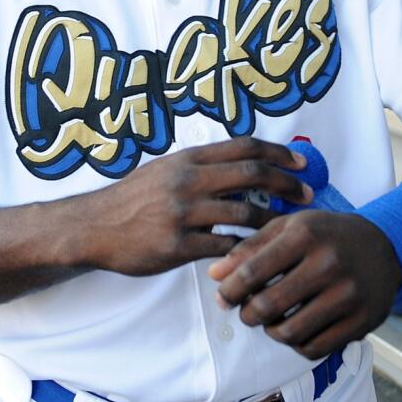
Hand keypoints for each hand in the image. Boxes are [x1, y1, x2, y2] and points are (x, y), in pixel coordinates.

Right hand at [80, 137, 312, 278]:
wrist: (93, 227)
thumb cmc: (130, 200)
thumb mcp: (163, 170)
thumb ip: (198, 167)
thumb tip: (238, 164)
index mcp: (186, 160)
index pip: (243, 147)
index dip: (278, 153)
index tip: (301, 163)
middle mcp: (187, 181)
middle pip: (252, 174)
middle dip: (287, 184)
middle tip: (307, 195)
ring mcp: (183, 214)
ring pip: (245, 214)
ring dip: (273, 222)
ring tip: (288, 229)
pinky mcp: (178, 246)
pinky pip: (225, 248)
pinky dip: (245, 251)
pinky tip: (256, 254)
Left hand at [209, 211, 401, 358]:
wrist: (383, 245)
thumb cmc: (325, 235)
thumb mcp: (287, 228)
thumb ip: (249, 248)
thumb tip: (215, 275)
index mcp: (305, 235)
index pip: (252, 272)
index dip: (228, 291)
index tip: (222, 297)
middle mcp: (329, 264)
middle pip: (268, 306)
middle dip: (248, 314)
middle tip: (247, 311)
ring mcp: (349, 295)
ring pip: (290, 332)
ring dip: (271, 332)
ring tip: (270, 320)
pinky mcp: (363, 321)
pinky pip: (316, 348)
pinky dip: (297, 345)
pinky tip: (295, 330)